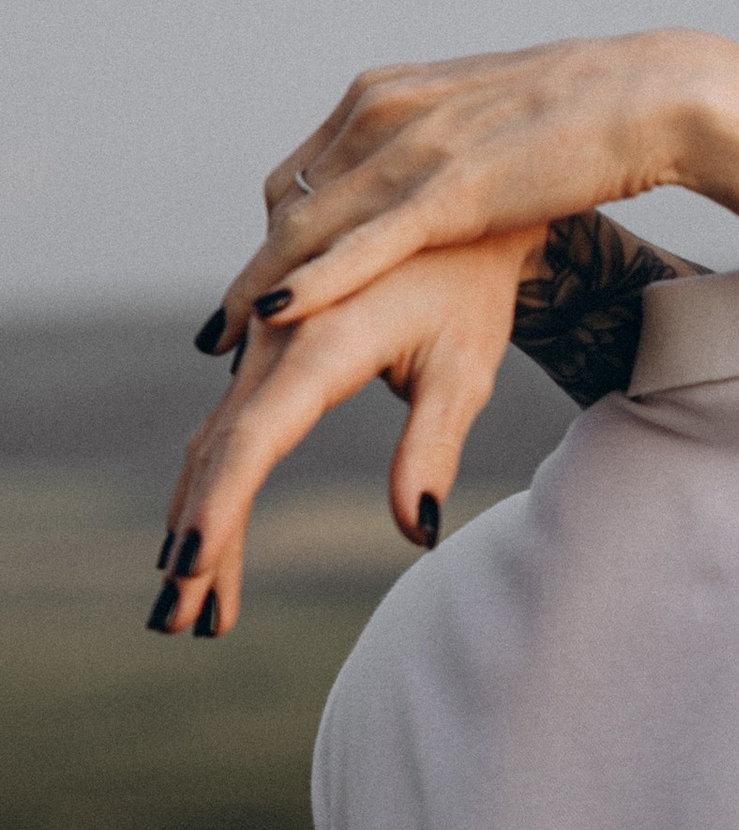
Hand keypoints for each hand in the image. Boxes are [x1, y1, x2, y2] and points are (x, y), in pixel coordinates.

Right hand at [149, 232, 536, 639]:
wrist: (452, 205)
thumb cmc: (471, 289)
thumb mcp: (465, 369)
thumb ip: (433, 448)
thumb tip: (416, 532)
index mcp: (319, 342)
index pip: (252, 440)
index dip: (218, 508)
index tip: (189, 570)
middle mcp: (272, 339)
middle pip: (219, 454)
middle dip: (197, 542)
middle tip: (178, 624)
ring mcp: (261, 343)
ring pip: (216, 444)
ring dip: (200, 523)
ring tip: (194, 612)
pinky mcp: (266, 350)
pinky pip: (231, 426)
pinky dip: (217, 487)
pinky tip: (212, 544)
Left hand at [192, 30, 732, 354]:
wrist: (650, 95)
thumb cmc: (585, 115)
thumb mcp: (483, 126)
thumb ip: (440, 150)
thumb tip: (432, 186)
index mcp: (389, 92)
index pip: (303, 172)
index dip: (274, 236)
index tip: (258, 287)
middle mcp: (383, 110)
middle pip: (289, 202)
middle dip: (254, 270)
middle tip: (225, 333)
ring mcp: (415, 146)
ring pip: (310, 227)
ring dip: (258, 289)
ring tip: (223, 343)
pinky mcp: (453, 186)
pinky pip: (364, 242)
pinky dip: (313, 279)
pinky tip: (274, 314)